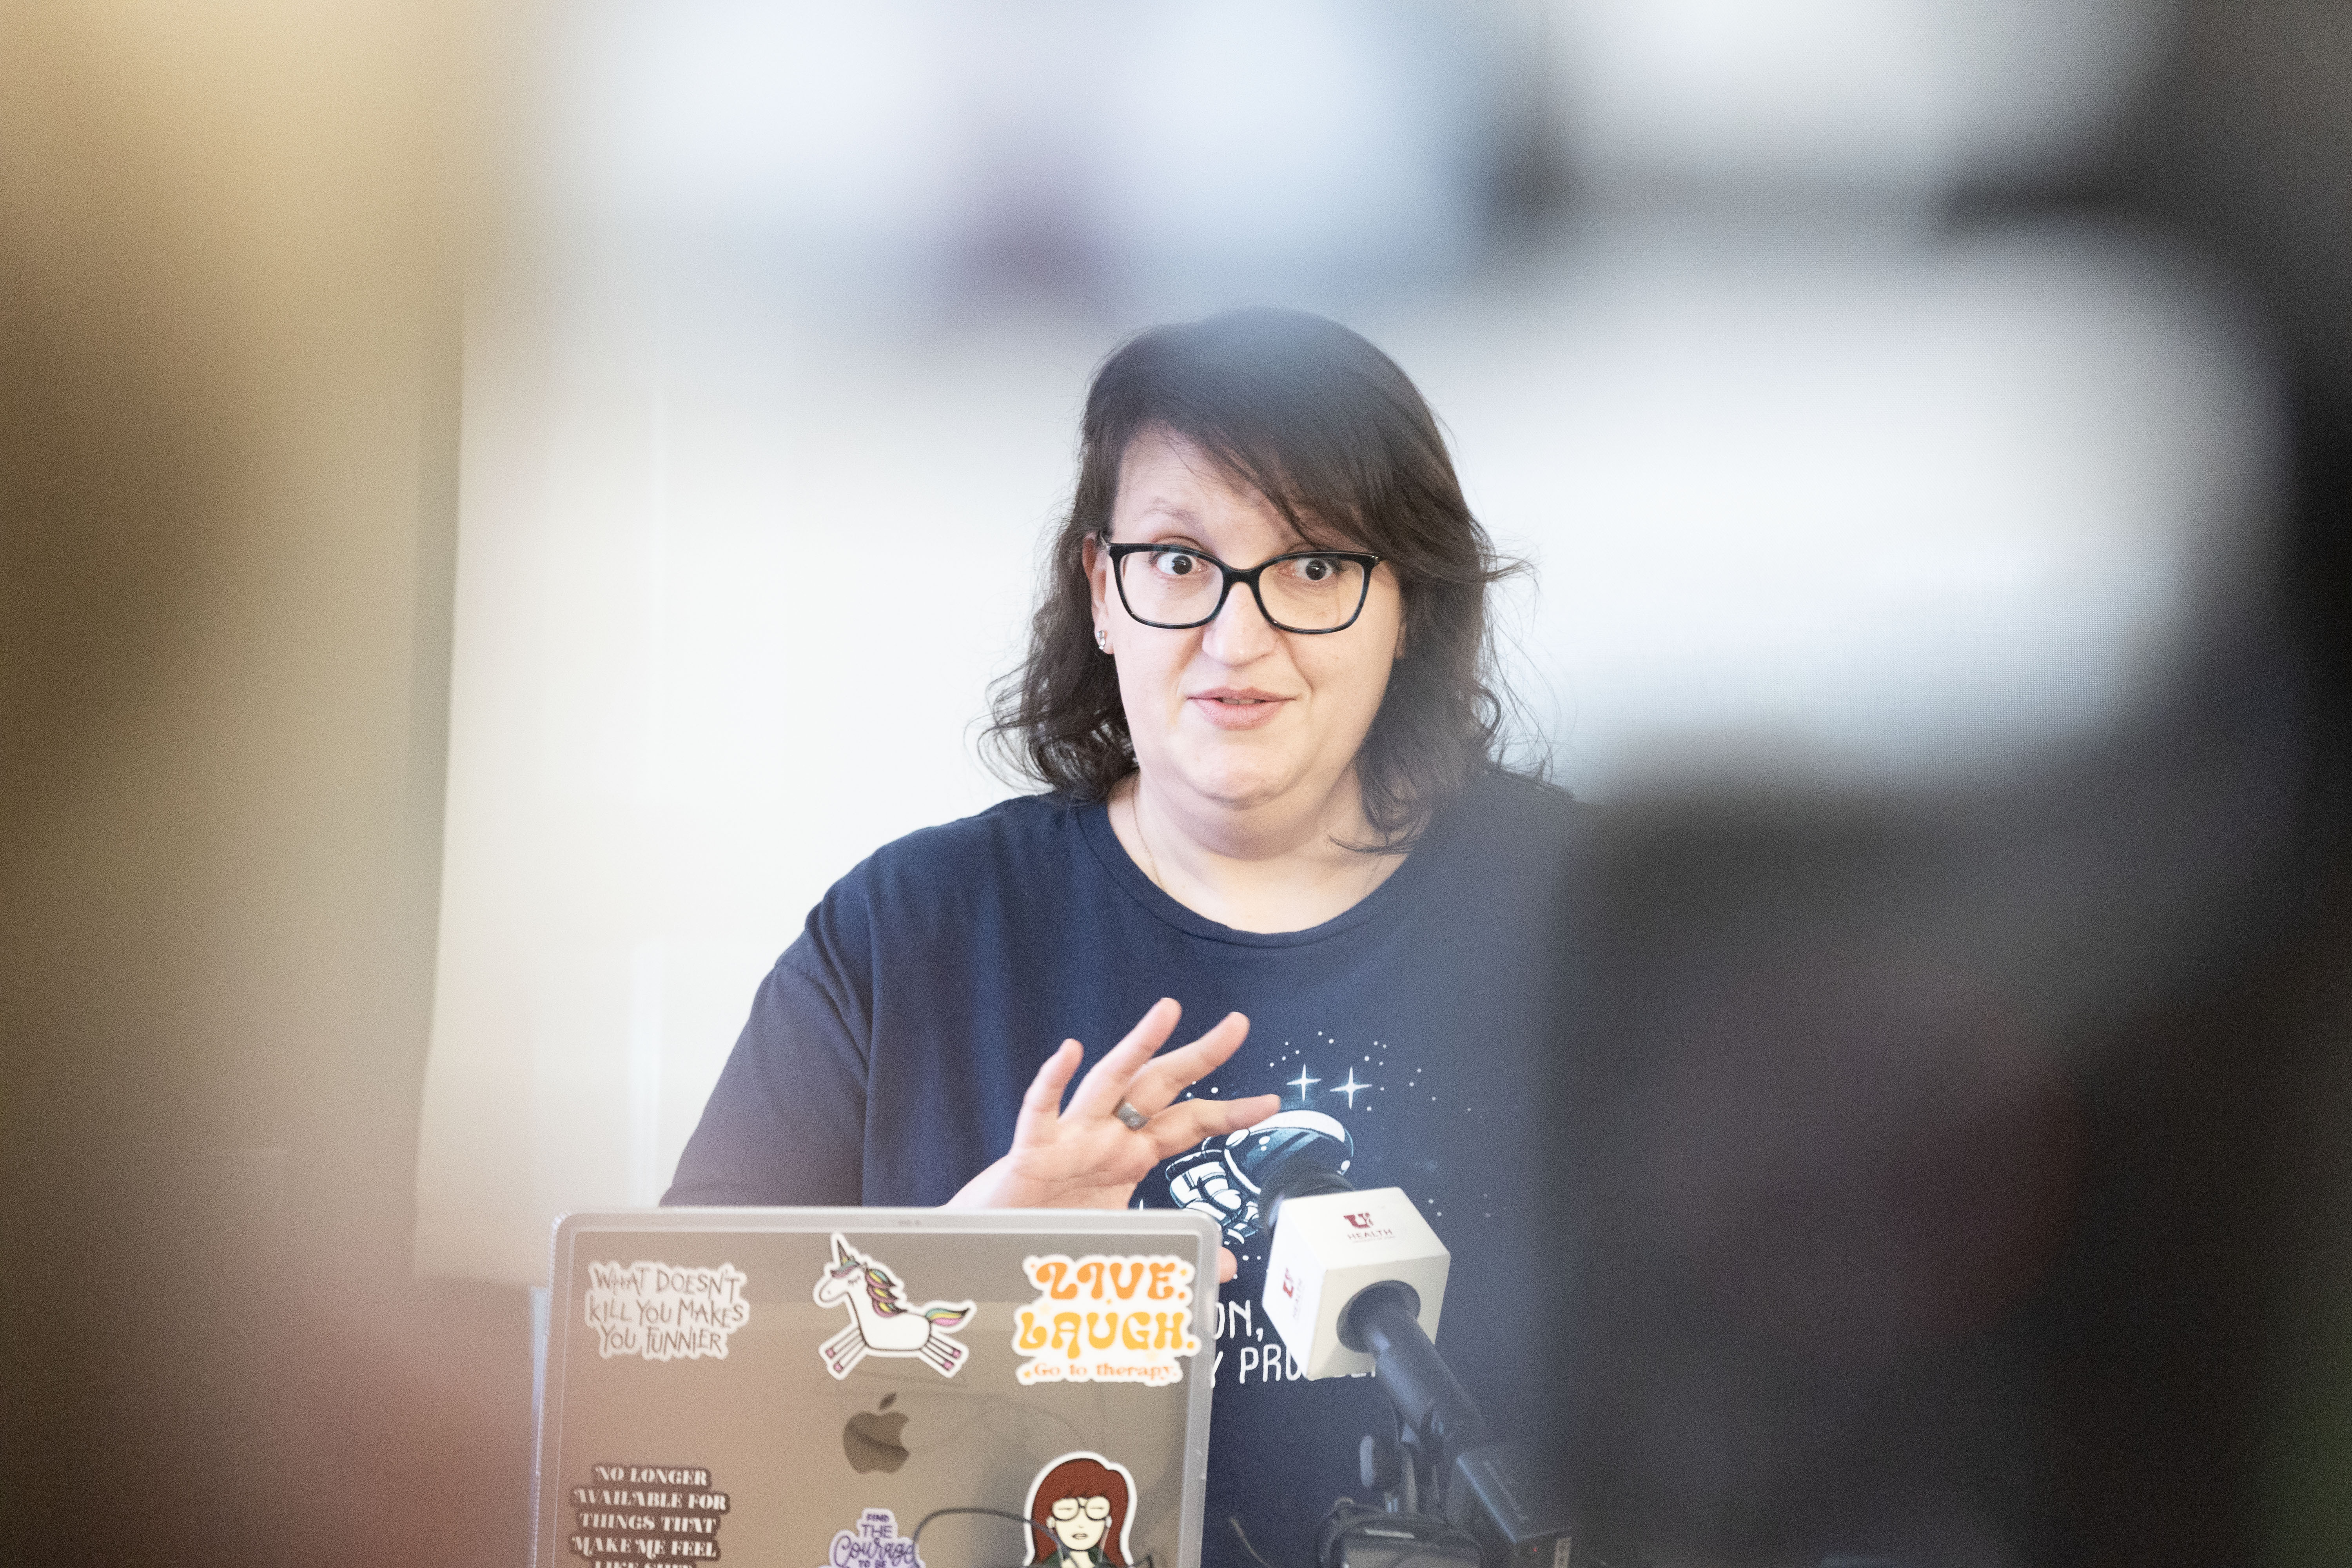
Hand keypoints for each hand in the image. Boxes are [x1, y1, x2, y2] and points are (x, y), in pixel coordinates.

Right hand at [946, 997, 1279, 1281]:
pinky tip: (1068, 1051)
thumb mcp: (1126, 1246)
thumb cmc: (1053, 1236)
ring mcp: (1069, 1139)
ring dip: (1137, 1045)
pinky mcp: (1030, 1152)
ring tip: (1168, 1010)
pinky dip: (1052, 1081)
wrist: (993, 1253)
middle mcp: (1106, 1138)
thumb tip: (1232, 1265)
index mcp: (1131, 1157)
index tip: (1272, 1102)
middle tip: (1238, 1023)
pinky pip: (1040, 1111)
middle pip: (1159, 1087)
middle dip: (1199, 1056)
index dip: (1230, 1113)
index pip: (1189, 1125)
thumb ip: (1177, 1249)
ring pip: (1107, 1082)